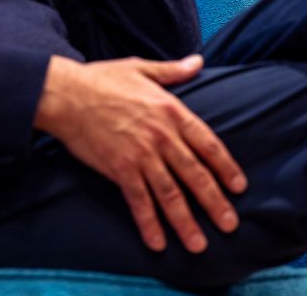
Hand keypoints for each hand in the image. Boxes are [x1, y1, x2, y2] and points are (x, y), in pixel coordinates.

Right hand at [35, 55, 247, 252]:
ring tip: (199, 244)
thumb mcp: (143, 68)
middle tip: (230, 225)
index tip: (239, 187)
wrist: (67, 94)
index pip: (208, 144)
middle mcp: (162, 137)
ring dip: (186, 221)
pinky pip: (139, 201)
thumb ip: (174, 71)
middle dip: (214, 202)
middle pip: (195, 174)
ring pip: (171, 194)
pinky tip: (158, 243)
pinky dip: (149, 223)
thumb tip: (198, 62)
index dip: (226, 167)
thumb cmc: (103, 79)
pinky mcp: (119, 170)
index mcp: (173, 112)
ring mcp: (142, 155)